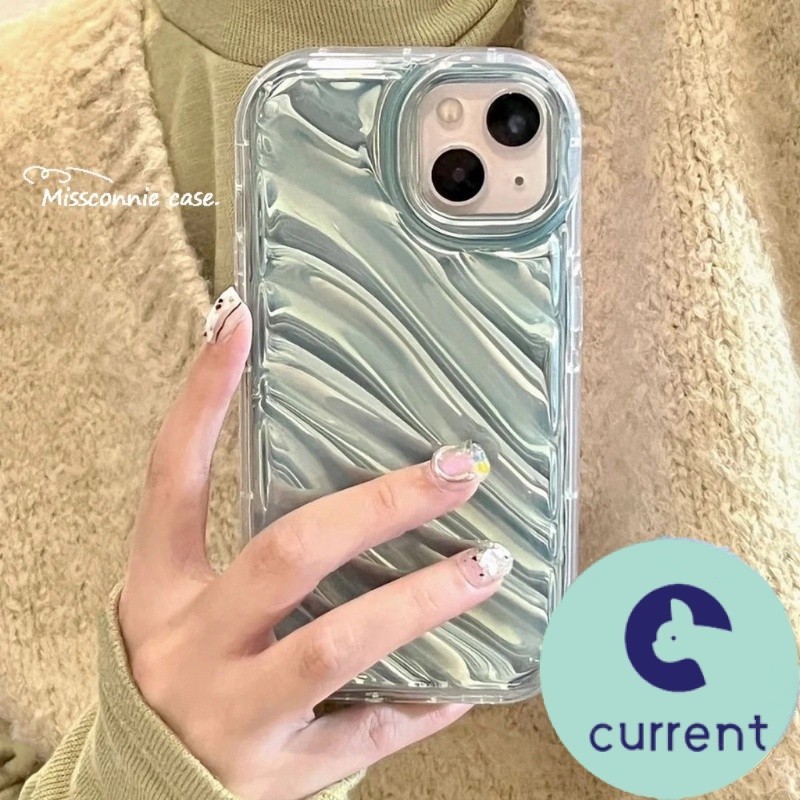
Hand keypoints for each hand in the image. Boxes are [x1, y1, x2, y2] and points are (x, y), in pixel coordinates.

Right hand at [118, 287, 511, 799]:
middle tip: (457, 467)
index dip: (202, 398)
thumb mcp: (184, 606)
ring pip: (335, 644)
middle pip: (287, 554)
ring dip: (422, 600)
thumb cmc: (181, 672)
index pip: (173, 477)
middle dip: (379, 505)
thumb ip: (247, 552)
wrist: (143, 796)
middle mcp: (189, 647)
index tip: (239, 322)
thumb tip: (347, 476)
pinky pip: (365, 733)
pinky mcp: (274, 777)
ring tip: (489, 564)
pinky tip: (473, 680)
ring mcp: (232, 714)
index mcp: (159, 590)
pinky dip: (422, 703)